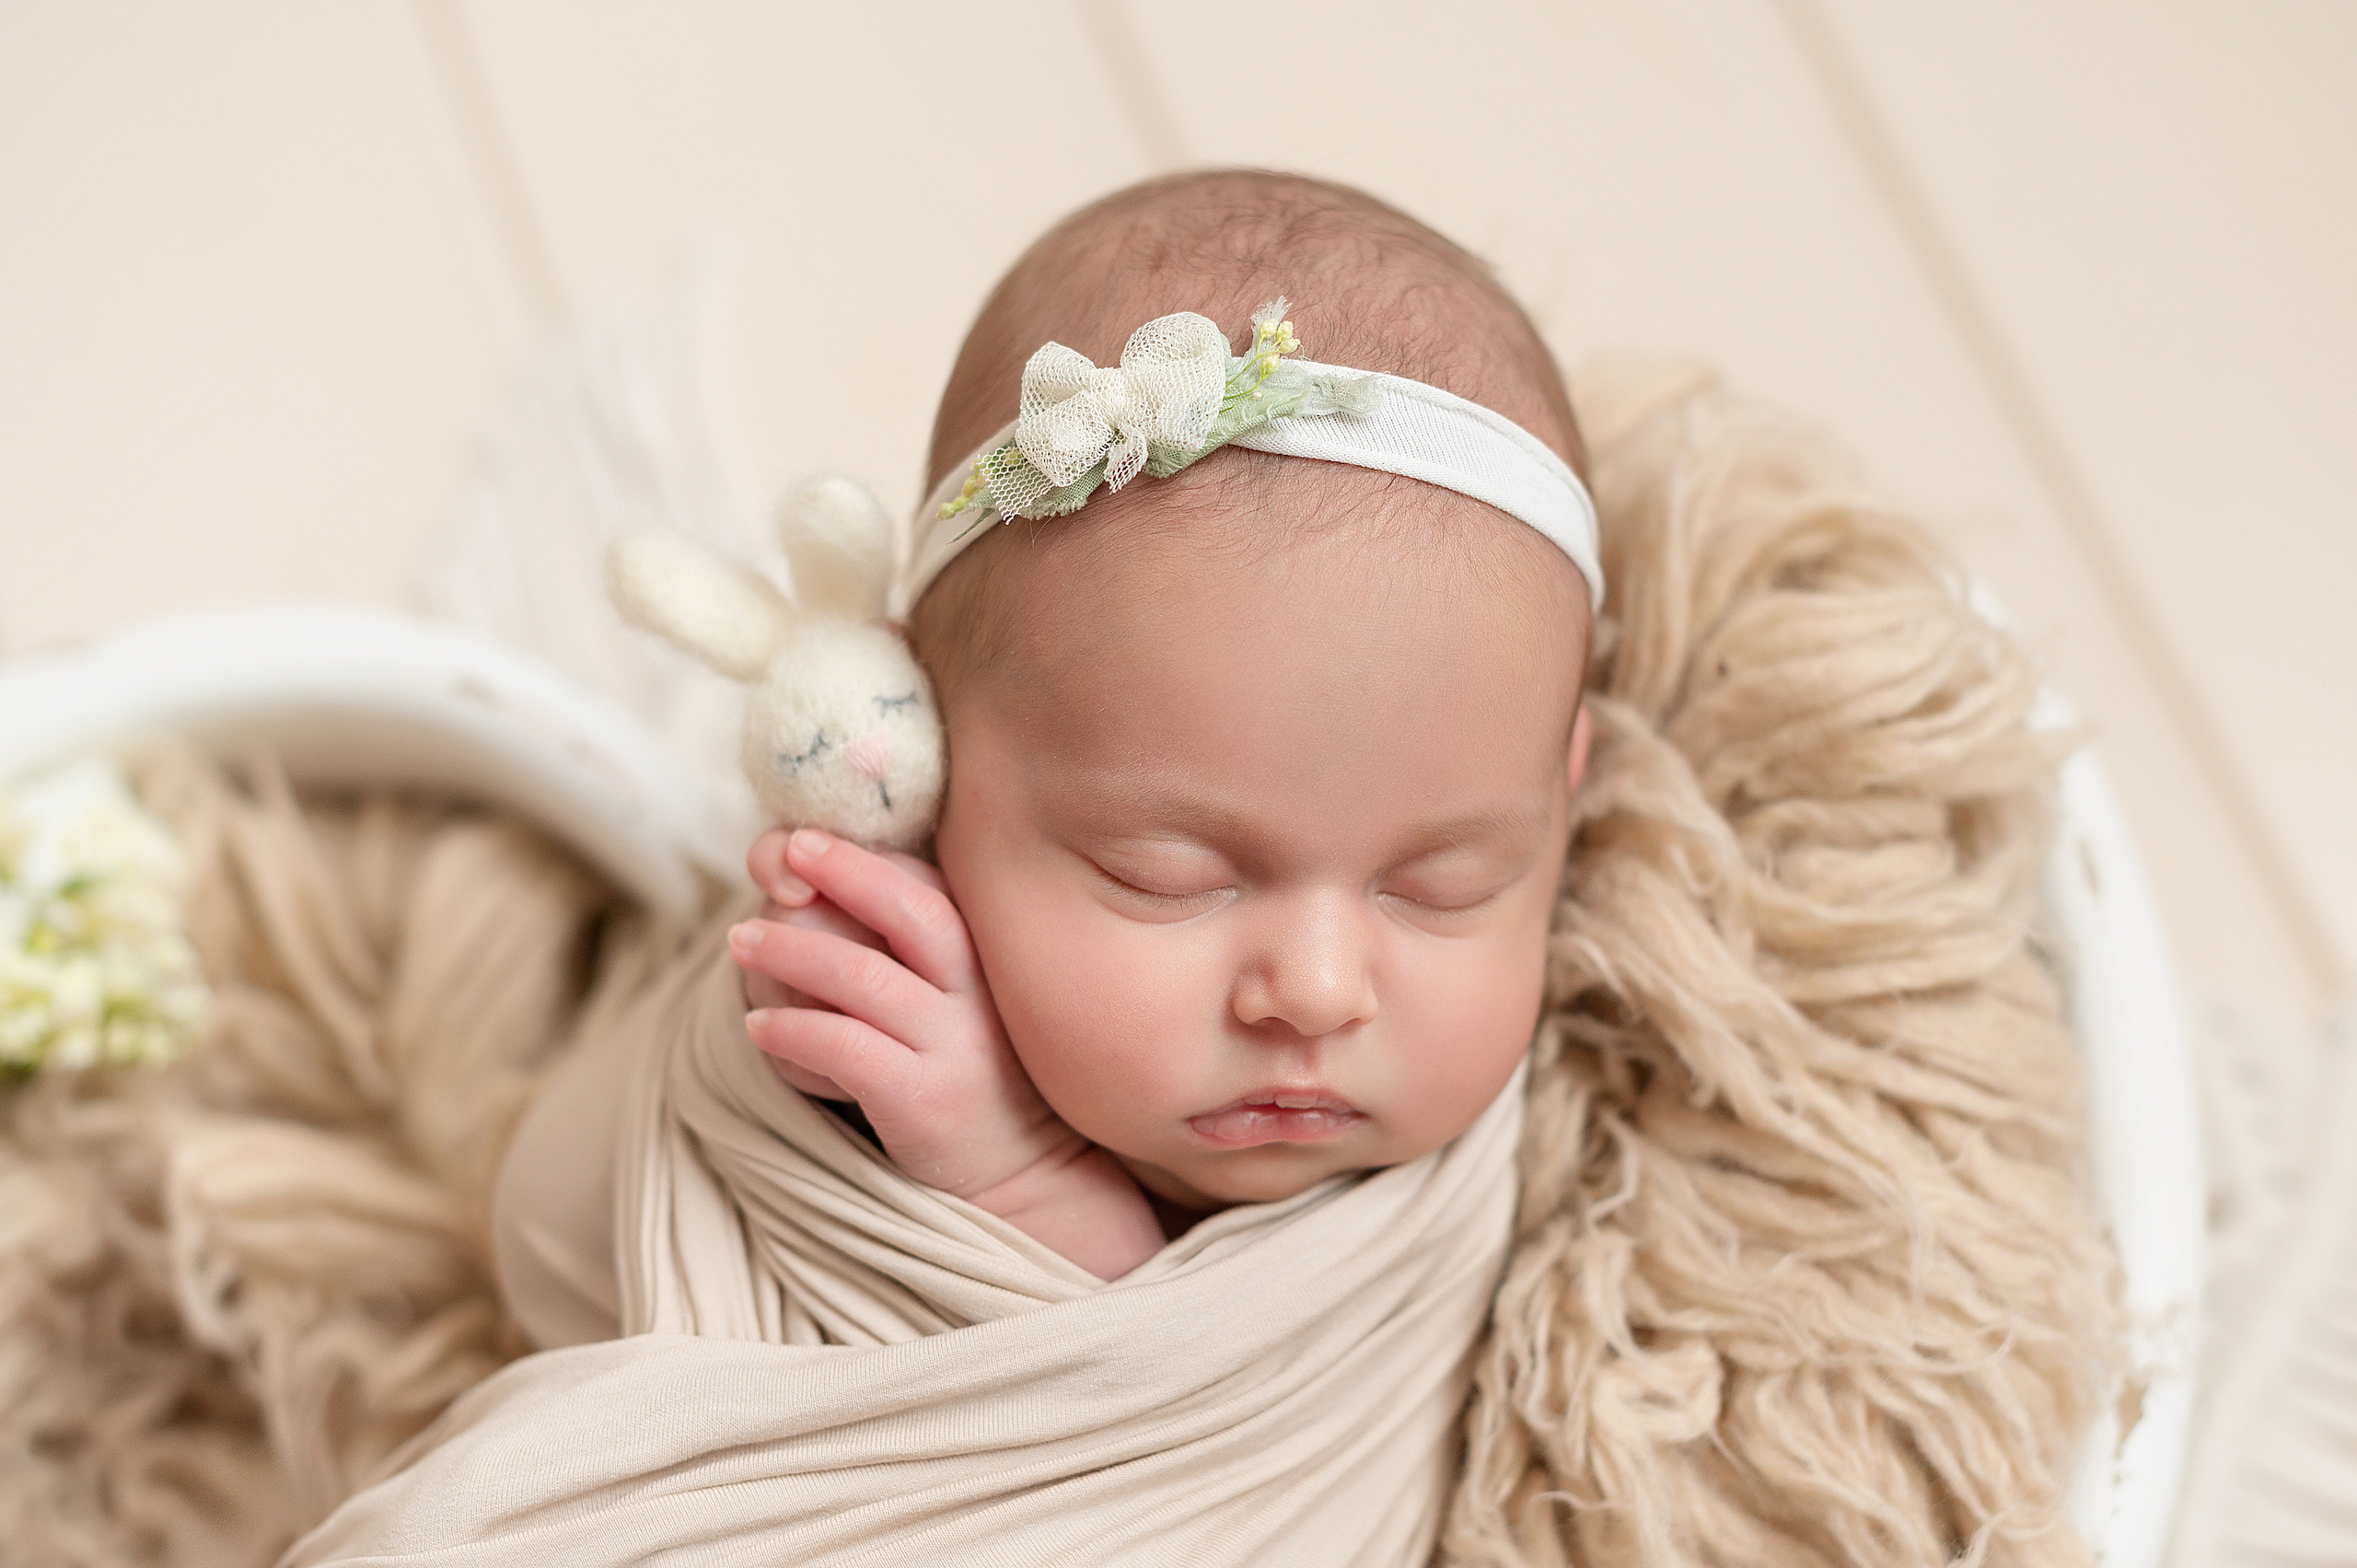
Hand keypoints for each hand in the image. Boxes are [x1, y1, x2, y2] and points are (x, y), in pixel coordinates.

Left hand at [730, 829, 1080, 1195]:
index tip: (802, 843)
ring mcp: (956, 1044)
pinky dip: (794, 1030)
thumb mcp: (945, 996)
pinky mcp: (926, 1099)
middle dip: (841, 872)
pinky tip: (759, 1026)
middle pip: (909, 907)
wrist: (1022, 1167)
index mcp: (985, 952)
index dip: (858, 855)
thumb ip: (897, 946)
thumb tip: (806, 891)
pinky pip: (848, 1049)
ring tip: (741, 941)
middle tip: (781, 861)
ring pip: (864, 976)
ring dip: (791, 951)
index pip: (922, 879)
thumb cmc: (961, 1067)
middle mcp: (979, 989)